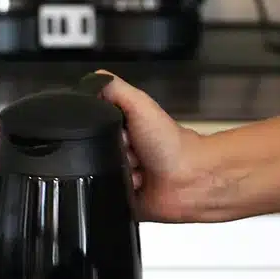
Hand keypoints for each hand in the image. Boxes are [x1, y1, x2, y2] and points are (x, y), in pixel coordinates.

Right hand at [99, 73, 211, 221]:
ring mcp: (122, 176)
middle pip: (91, 152)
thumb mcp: (140, 104)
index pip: (92, 126)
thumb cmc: (170, 143)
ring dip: (109, 174)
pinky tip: (129, 186)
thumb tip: (91, 78)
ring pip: (94, 176)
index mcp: (123, 129)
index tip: (114, 130)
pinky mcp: (121, 200)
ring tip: (131, 170)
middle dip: (103, 153)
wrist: (188, 180)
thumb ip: (114, 89)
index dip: (98, 129)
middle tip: (125, 151)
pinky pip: (102, 198)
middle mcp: (121, 152)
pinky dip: (111, 193)